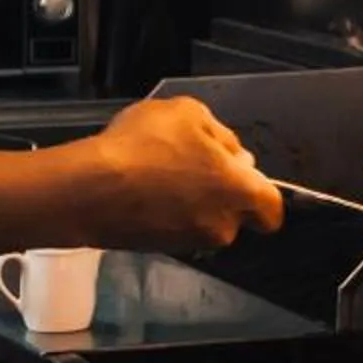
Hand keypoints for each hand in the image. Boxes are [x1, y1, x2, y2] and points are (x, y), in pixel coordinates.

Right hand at [72, 97, 282, 255]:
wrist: (89, 189)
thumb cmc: (144, 146)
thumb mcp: (189, 113)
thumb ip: (221, 134)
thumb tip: (233, 154)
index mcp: (240, 191)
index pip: (273, 209)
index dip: (263, 194)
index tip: (245, 178)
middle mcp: (222, 225)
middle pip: (237, 214)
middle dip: (222, 193)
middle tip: (194, 164)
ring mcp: (190, 242)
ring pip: (204, 221)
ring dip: (192, 201)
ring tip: (160, 172)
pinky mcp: (160, 250)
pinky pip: (175, 229)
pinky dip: (167, 213)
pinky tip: (143, 188)